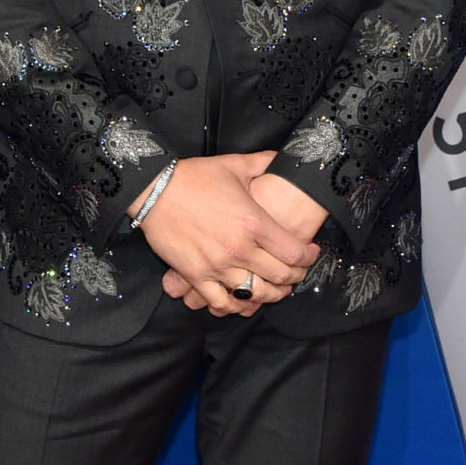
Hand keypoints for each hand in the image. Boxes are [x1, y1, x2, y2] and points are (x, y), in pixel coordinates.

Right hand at [130, 152, 318, 316]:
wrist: (154, 189)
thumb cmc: (194, 176)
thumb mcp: (235, 165)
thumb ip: (264, 163)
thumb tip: (284, 158)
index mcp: (254, 222)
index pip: (294, 252)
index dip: (309, 257)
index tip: (311, 253)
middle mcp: (239, 248)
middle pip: (281, 277)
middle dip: (295, 278)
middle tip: (297, 273)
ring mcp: (216, 265)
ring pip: (255, 294)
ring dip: (270, 296)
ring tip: (274, 290)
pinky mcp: (195, 275)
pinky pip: (220, 302)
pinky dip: (235, 306)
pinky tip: (241, 301)